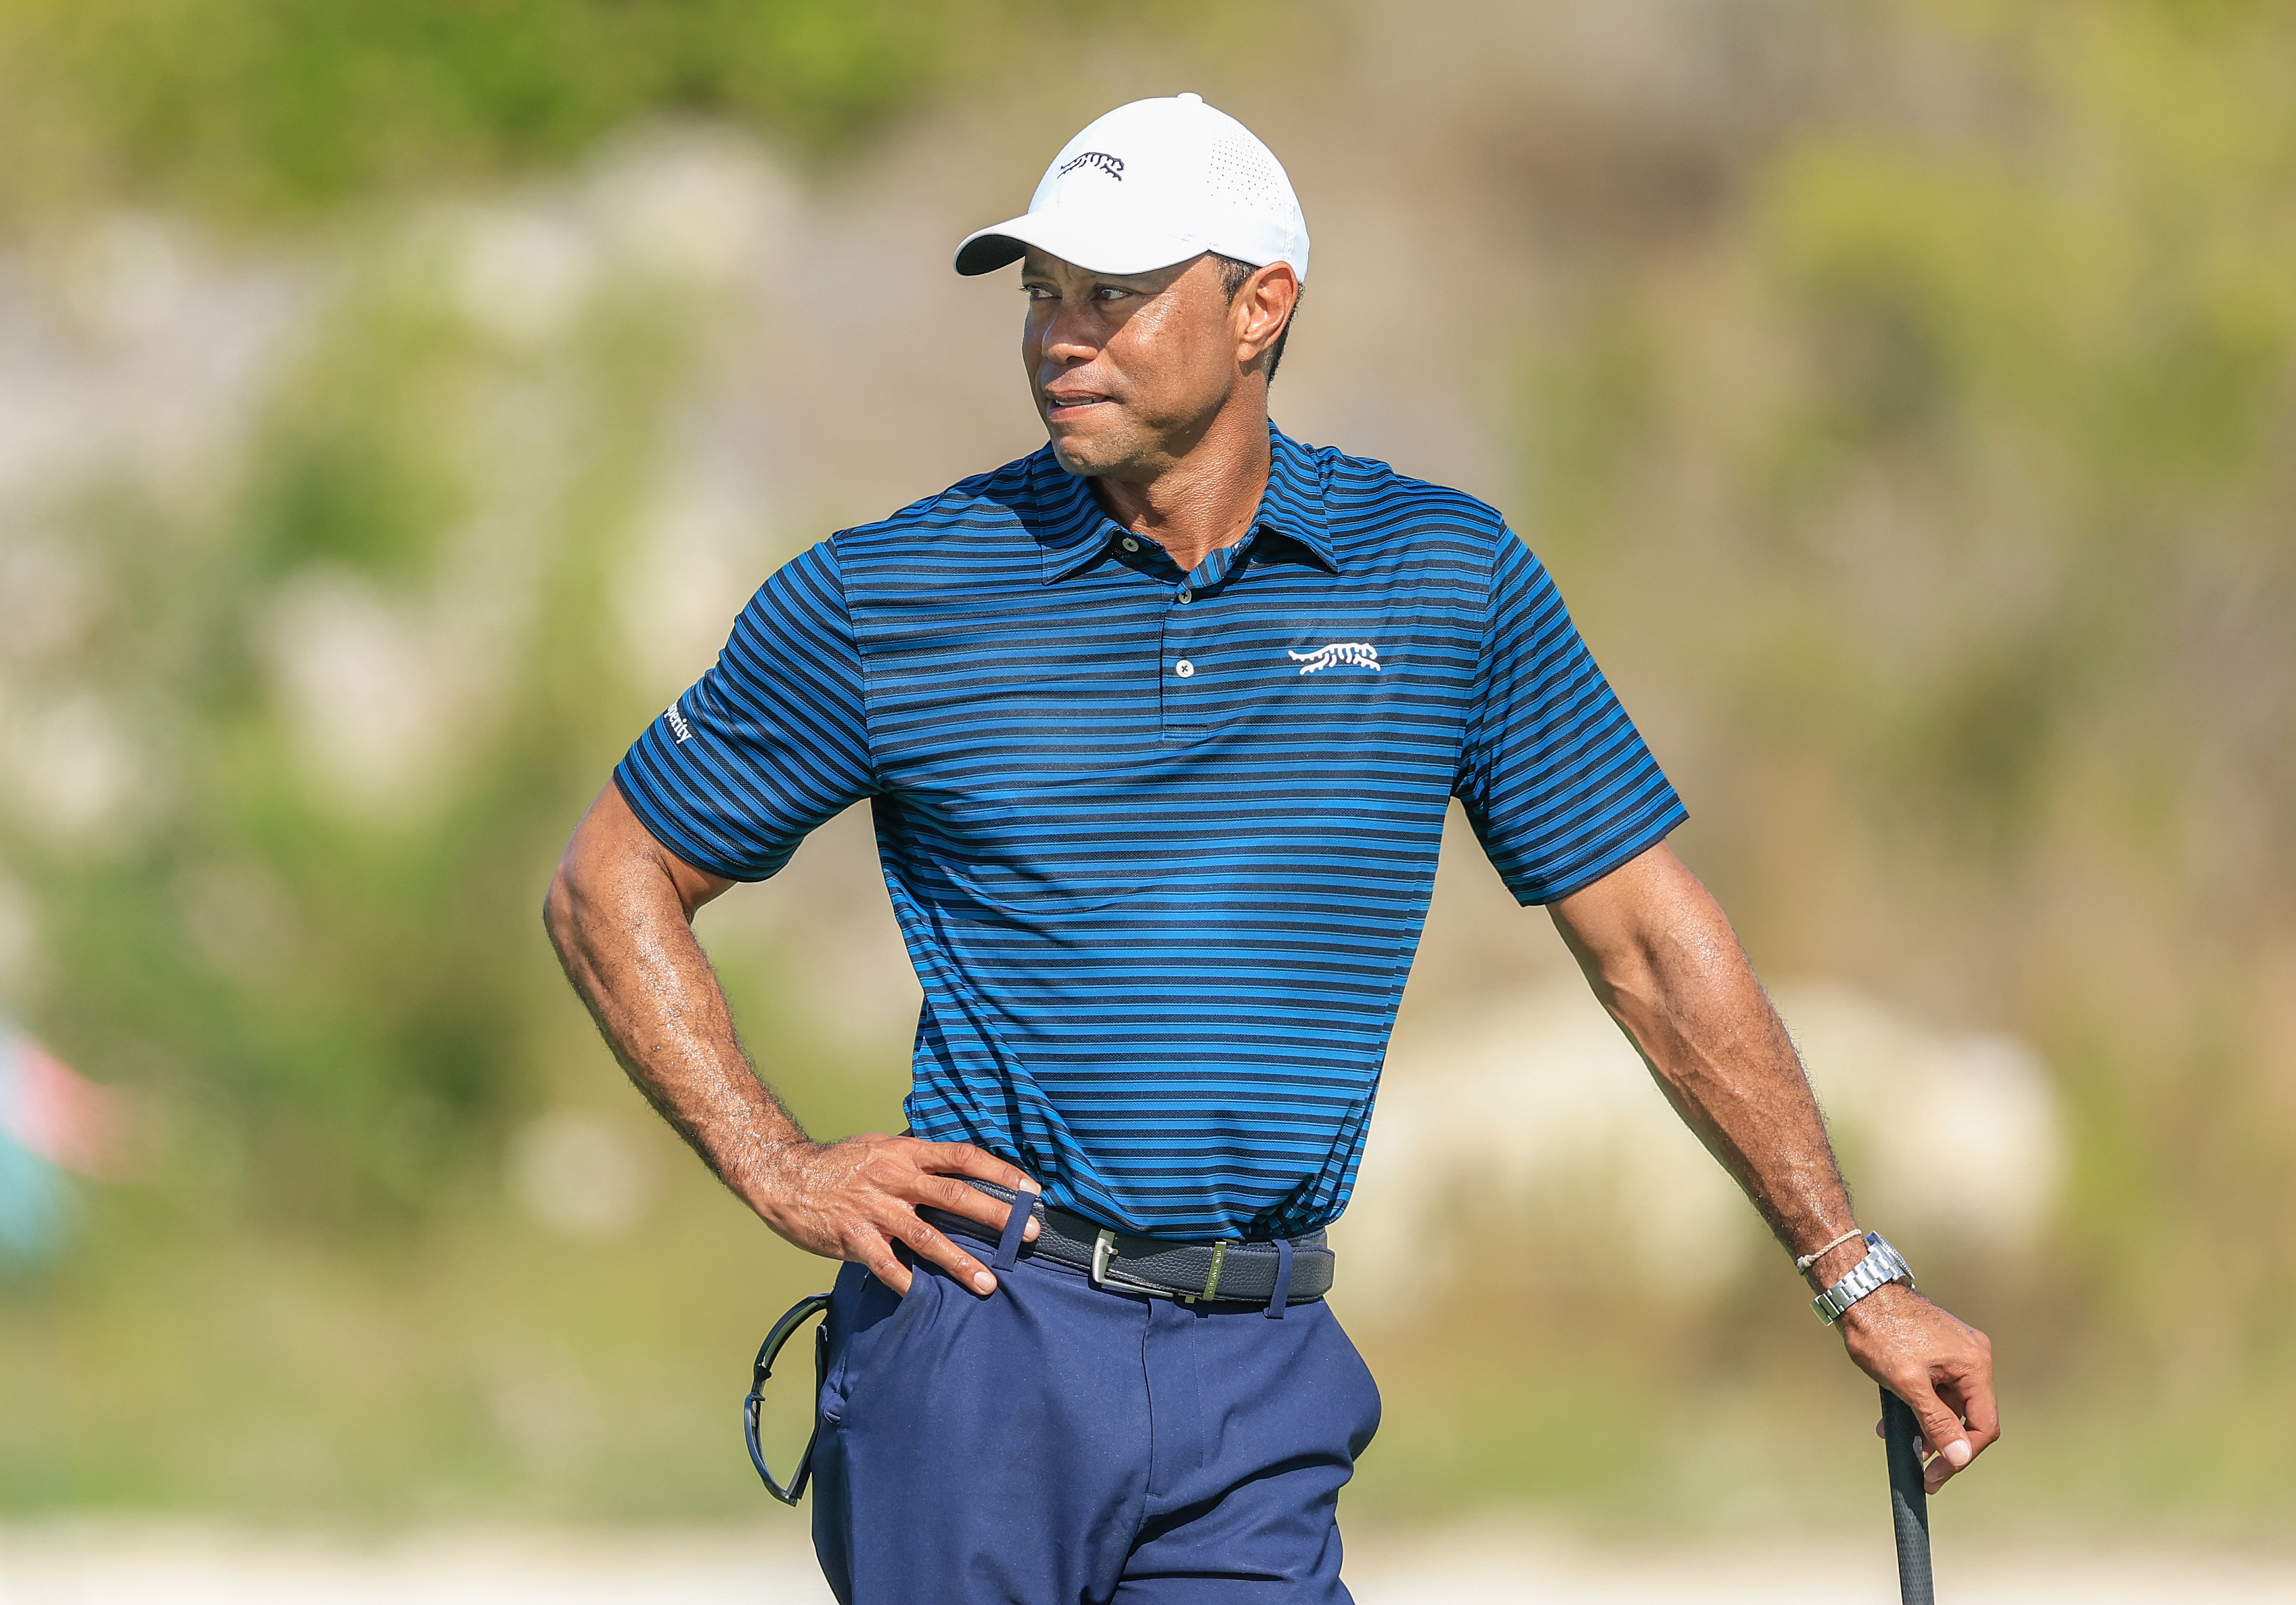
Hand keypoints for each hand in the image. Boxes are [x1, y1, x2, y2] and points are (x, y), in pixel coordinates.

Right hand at [750, 1132, 1040, 1296]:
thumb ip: (917, 1159)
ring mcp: (875, 1210)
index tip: (1030, 1189)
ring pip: (926, 1236)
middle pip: (955, 1194)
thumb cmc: (839, 1164)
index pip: (963, 1157)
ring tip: (988, 1282)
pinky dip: (907, 1283)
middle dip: (996, 1215)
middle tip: (1028, 1233)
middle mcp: (895, 1178)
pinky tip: (925, 1299)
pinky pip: (886, 1265)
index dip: (1000, 1171)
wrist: (786, 1177)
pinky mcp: (854, 1238)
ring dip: (960, 1261)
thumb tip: (958, 1168)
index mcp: (906, 1152)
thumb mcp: (881, 1147)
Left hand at [1837, 1283, 1997, 1492]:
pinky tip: (1891, 1419)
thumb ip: (1937, 1421)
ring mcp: (1956, 1351)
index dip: (1962, 1454)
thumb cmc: (1881, 1332)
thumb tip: (1960, 1457)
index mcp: (1975, 1365)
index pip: (1984, 1424)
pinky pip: (1936, 1386)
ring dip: (1925, 1424)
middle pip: (1967, 1415)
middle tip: (1920, 1468)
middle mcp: (1973, 1357)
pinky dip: (1918, 1404)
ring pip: (1948, 1402)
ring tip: (1894, 1437)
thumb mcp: (1909, 1385)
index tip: (1936, 1475)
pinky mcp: (1937, 1348)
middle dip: (1941, 1442)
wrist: (1857, 1291)